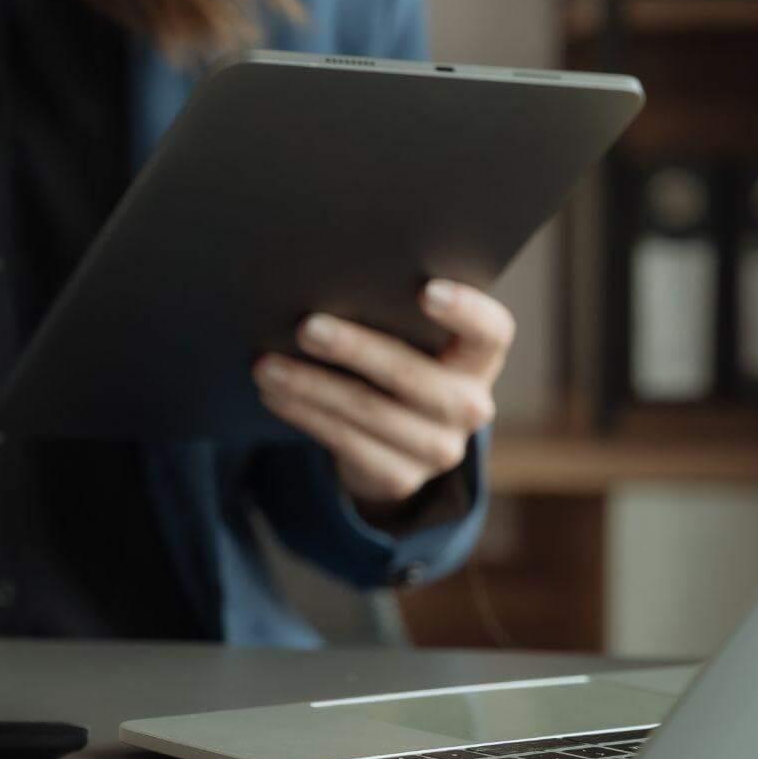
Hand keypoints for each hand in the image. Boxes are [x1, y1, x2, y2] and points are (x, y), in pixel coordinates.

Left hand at [253, 278, 511, 520]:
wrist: (398, 437)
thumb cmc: (399, 356)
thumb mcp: (410, 337)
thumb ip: (392, 312)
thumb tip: (326, 281)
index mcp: (480, 357)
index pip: (490, 332)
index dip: (466, 312)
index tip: (425, 290)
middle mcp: (470, 405)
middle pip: (413, 376)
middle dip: (355, 350)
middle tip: (305, 327)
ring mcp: (438, 448)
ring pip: (369, 412)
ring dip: (311, 387)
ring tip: (267, 365)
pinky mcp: (399, 477)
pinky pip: (345, 442)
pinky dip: (304, 414)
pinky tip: (274, 393)